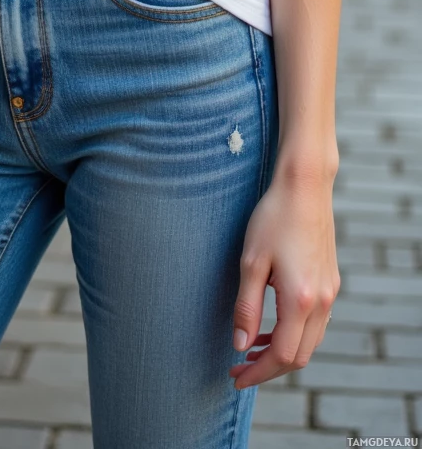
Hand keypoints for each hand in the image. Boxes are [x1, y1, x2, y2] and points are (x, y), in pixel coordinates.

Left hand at [230, 173, 338, 388]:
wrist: (304, 187)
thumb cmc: (273, 218)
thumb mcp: (251, 263)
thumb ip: (246, 309)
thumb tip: (239, 346)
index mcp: (301, 300)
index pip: (283, 356)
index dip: (258, 373)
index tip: (235, 378)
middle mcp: (322, 302)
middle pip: (300, 356)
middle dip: (269, 368)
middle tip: (239, 368)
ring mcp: (330, 292)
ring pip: (310, 341)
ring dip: (282, 351)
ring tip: (250, 348)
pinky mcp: (330, 281)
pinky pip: (316, 323)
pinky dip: (294, 333)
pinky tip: (271, 324)